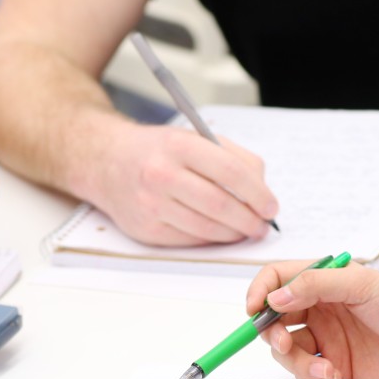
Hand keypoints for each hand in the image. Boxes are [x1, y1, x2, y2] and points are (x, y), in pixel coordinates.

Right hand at [88, 122, 278, 245]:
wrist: (107, 162)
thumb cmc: (158, 150)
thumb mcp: (195, 137)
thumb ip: (233, 157)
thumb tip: (262, 190)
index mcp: (179, 145)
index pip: (230, 172)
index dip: (257, 194)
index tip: (271, 206)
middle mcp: (161, 174)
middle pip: (220, 205)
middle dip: (249, 220)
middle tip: (262, 226)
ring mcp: (151, 205)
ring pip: (206, 228)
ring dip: (233, 234)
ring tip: (245, 231)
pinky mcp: (146, 230)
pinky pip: (189, 241)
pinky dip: (211, 240)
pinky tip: (219, 233)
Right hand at [248, 260, 378, 378]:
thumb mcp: (361, 284)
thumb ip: (315, 285)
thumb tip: (274, 297)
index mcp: (324, 281)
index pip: (276, 280)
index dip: (259, 293)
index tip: (254, 310)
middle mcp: (320, 308)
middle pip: (274, 318)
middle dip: (271, 333)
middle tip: (284, 343)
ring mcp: (327, 339)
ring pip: (286, 351)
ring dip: (297, 362)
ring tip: (325, 369)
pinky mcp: (335, 366)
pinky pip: (306, 374)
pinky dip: (313, 378)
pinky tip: (336, 376)